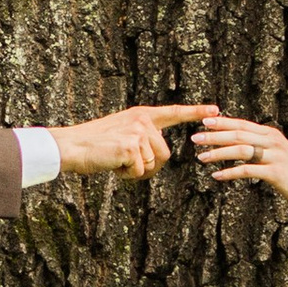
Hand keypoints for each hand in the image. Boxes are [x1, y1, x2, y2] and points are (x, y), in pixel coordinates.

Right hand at [52, 103, 208, 179]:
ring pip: (152, 165)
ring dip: (135, 171)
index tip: (216, 110)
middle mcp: (142, 120)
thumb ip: (141, 139)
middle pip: (164, 154)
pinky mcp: (131, 147)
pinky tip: (112, 165)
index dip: (195, 112)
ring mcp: (137, 132)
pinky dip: (126, 175)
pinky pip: (139, 172)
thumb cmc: (94, 146)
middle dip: (149, 167)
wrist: (71, 147)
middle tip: (126, 164)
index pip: (173, 112)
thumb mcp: (121, 135)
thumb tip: (155, 158)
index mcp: (141, 115)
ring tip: (116, 161)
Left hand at [193, 111, 287, 207]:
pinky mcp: (275, 173)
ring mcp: (274, 156)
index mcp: (271, 134)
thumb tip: (241, 142)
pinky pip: (247, 170)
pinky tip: (216, 176)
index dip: (222, 122)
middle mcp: (272, 141)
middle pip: (238, 134)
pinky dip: (229, 172)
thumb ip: (261, 146)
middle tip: (195, 138)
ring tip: (200, 158)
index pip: (242, 124)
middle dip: (214, 135)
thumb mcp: (277, 154)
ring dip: (218, 153)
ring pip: (240, 150)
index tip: (203, 121)